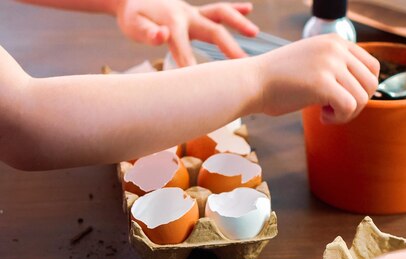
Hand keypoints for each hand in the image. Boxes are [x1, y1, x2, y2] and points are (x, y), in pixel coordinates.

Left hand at [114, 0, 258, 66]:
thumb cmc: (133, 16)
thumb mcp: (133, 25)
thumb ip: (147, 32)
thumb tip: (161, 36)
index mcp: (172, 21)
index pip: (183, 46)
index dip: (189, 64)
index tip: (202, 85)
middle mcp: (187, 14)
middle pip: (212, 30)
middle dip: (228, 47)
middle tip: (243, 65)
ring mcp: (194, 12)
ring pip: (220, 13)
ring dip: (238, 22)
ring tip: (254, 33)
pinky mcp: (197, 13)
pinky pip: (218, 9)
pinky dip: (235, 8)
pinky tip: (249, 8)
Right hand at [252, 34, 379, 123]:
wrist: (252, 82)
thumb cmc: (279, 79)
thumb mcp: (313, 61)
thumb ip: (338, 66)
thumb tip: (365, 89)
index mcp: (335, 41)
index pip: (372, 67)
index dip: (362, 89)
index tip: (342, 97)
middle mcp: (335, 48)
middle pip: (371, 83)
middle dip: (357, 103)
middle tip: (335, 109)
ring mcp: (329, 64)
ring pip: (362, 98)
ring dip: (347, 113)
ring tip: (326, 113)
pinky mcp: (322, 83)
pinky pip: (349, 107)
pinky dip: (340, 118)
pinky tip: (323, 117)